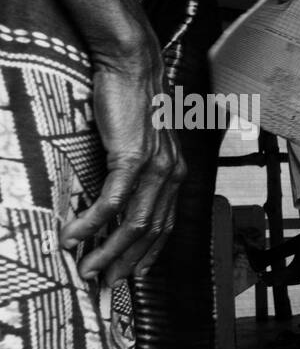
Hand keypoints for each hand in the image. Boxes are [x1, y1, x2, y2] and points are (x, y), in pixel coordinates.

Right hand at [59, 52, 185, 284]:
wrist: (133, 67)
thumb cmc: (132, 102)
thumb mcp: (140, 143)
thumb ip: (137, 170)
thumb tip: (119, 193)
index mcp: (176, 175)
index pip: (166, 226)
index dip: (149, 253)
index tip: (133, 273)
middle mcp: (172, 175)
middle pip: (150, 233)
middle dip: (126, 262)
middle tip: (102, 281)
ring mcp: (155, 168)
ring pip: (133, 223)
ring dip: (107, 250)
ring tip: (84, 267)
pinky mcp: (134, 157)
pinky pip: (113, 200)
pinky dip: (93, 222)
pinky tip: (75, 236)